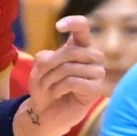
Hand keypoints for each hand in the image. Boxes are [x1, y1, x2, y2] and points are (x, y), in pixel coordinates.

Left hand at [20, 15, 106, 135]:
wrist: (46, 112)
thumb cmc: (45, 87)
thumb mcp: (40, 67)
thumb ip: (46, 57)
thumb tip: (54, 58)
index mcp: (79, 46)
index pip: (82, 27)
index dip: (72, 23)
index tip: (58, 27)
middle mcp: (92, 56)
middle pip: (71, 51)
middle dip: (50, 64)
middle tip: (39, 76)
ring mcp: (97, 72)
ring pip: (70, 68)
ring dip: (51, 79)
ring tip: (48, 88)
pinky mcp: (97, 88)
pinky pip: (73, 82)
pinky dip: (59, 88)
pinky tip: (57, 93)